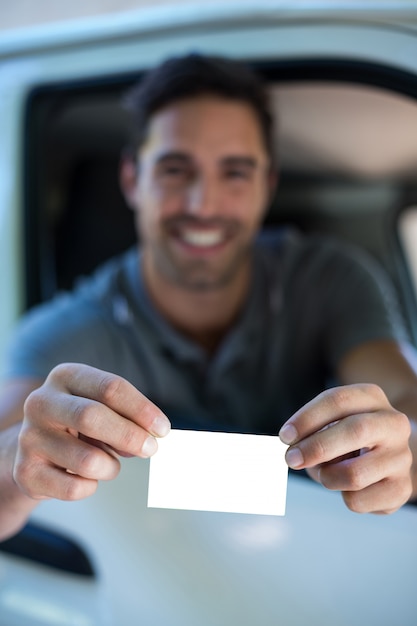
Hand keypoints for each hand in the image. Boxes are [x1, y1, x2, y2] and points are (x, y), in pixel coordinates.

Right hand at [13, 363, 170, 501]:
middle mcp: (41, 402)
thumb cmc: (79, 426)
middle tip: (150, 449)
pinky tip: (84, 477)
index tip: (163, 428)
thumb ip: (125, 417)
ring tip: (107, 464)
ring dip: (110, 467)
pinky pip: (75, 488)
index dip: (142, 409)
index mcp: (66, 376)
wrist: (35, 451)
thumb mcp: (102, 409)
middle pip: (92, 416)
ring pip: (87, 460)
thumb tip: (153, 437)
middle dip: (129, 436)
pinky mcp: (26, 472)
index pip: (110, 387)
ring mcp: (29, 437)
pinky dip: (91, 486)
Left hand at [279, 384, 411, 513]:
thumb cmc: (349, 438)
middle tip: (291, 459)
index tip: (285, 436)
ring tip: (327, 474)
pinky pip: (358, 500)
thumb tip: (293, 451)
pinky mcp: (401, 488)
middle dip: (316, 447)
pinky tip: (349, 488)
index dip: (307, 418)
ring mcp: (401, 457)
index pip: (338, 401)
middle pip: (355, 431)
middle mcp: (393, 424)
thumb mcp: (332, 423)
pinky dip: (342, 497)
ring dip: (327, 477)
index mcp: (372, 397)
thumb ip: (313, 431)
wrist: (386, 459)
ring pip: (354, 474)